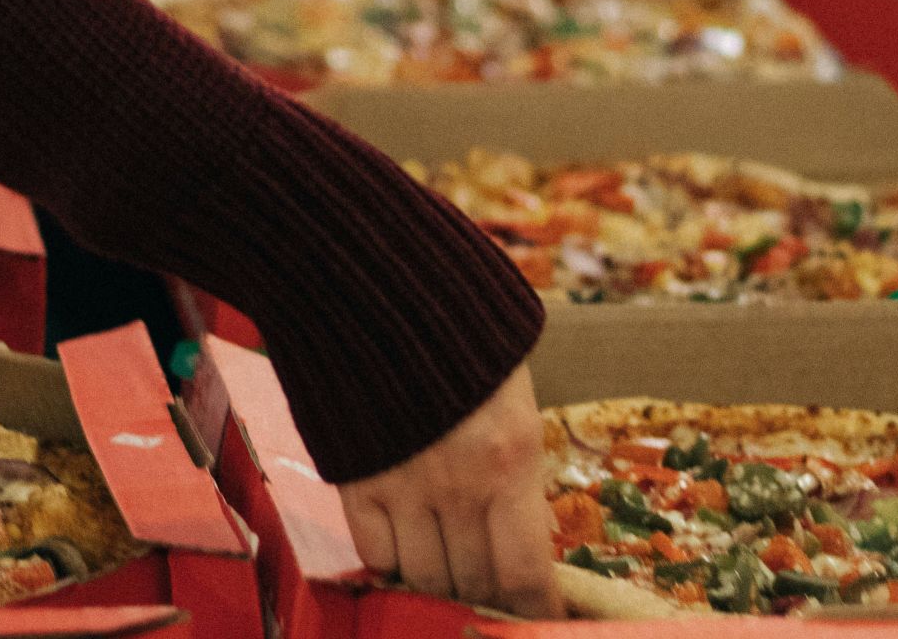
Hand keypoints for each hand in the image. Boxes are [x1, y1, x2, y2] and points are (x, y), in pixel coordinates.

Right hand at [337, 365, 559, 617]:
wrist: (380, 291)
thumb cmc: (461, 341)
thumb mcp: (514, 405)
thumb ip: (518, 474)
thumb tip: (526, 539)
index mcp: (512, 460)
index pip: (526, 574)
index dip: (534, 612)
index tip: (541, 621)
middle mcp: (459, 483)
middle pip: (474, 582)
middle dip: (487, 597)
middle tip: (491, 594)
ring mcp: (403, 485)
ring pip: (424, 578)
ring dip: (439, 585)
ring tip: (448, 574)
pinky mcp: (356, 480)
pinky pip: (375, 555)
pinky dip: (391, 565)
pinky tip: (404, 554)